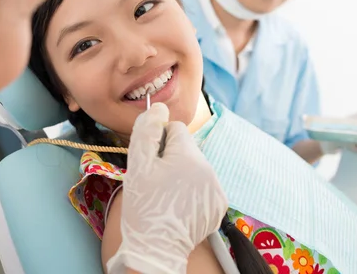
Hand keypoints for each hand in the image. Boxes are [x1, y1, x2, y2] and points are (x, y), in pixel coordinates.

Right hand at [107, 103, 227, 273]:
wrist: (156, 250)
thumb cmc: (143, 207)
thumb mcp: (137, 166)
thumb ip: (147, 132)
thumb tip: (159, 107)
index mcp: (188, 155)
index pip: (176, 129)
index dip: (159, 141)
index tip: (151, 161)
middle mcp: (209, 168)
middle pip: (187, 149)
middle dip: (171, 158)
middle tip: (156, 182)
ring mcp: (217, 187)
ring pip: (196, 167)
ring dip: (182, 174)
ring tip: (168, 196)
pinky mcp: (220, 204)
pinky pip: (205, 185)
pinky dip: (193, 191)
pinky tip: (180, 205)